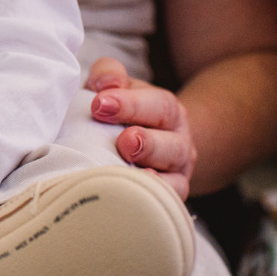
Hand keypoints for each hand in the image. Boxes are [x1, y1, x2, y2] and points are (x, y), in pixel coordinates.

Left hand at [86, 57, 195, 200]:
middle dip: (147, 142)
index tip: (99, 105)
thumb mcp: (115, 89)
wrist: (149, 144)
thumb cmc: (122, 114)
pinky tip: (135, 193)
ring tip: (129, 169)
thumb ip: (108, 76)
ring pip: (174, 175)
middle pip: (170, 141)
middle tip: (124, 141)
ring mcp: (177, 171)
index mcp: (164, 109)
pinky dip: (155, 196)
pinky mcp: (171, 194)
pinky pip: (170, 199)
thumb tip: (104, 83)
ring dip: (150, 173)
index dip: (129, 104)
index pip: (156, 104)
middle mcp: (177, 139)